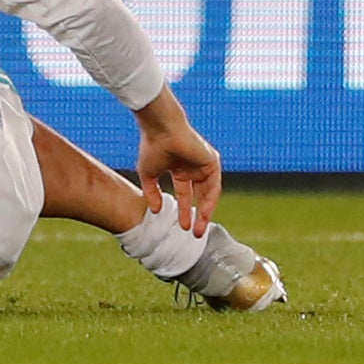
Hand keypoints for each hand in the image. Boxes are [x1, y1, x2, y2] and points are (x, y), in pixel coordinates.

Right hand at [134, 95, 221, 233]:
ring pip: (208, 194)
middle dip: (197, 215)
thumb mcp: (148, 175)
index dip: (183, 211)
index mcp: (180, 169)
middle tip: (194, 234)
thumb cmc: (153, 147)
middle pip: (199, 196)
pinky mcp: (212, 161)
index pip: (185, 194)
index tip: (181, 228)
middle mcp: (193, 167)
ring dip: (205, 212)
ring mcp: (203, 164)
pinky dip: (210, 201)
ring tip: (198, 230)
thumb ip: (152, 192)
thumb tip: (155, 211)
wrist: (161, 129)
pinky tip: (204, 214)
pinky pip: (214, 186)